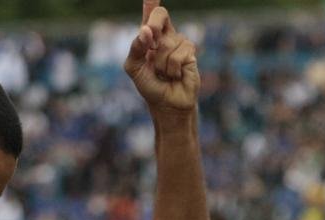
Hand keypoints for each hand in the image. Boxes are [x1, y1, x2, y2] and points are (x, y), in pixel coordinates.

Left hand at [124, 0, 199, 114]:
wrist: (166, 104)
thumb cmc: (149, 85)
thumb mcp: (134, 67)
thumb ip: (136, 48)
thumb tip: (146, 30)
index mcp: (150, 36)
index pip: (152, 14)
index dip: (151, 4)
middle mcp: (166, 36)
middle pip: (160, 17)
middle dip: (153, 26)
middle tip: (151, 42)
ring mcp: (179, 43)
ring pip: (165, 45)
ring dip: (160, 64)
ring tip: (164, 73)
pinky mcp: (190, 54)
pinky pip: (177, 56)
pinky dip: (172, 69)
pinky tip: (175, 75)